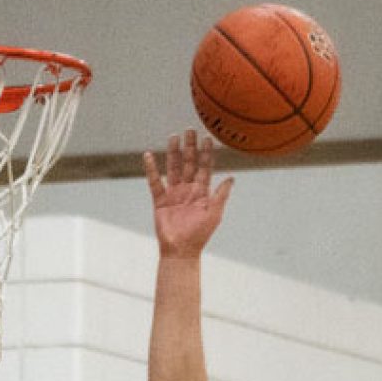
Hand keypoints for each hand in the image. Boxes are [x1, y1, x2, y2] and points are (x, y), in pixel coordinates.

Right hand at [144, 131, 232, 258]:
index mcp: (202, 191)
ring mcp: (174, 193)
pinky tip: (149, 156)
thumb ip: (221, 194)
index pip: (205, 167)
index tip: (207, 137)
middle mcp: (188, 189)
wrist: (182, 250)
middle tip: (190, 130)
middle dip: (190, 147)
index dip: (206, 153)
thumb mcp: (214, 213)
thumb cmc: (200, 234)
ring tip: (173, 136)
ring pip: (173, 168)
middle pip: (188, 163)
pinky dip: (151, 169)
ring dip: (173, 152)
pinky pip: (155, 182)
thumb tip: (232, 178)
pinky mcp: (160, 200)